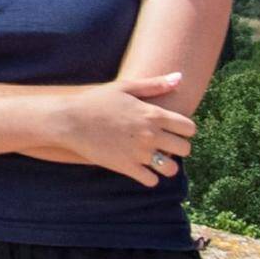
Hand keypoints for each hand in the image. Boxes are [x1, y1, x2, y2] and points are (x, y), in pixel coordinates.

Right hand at [50, 70, 197, 185]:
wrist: (70, 120)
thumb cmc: (96, 101)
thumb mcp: (125, 87)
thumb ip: (154, 84)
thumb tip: (180, 77)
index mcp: (153, 114)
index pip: (189, 128)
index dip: (185, 130)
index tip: (175, 130)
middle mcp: (150, 135)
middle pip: (185, 149)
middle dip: (179, 148)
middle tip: (166, 145)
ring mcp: (139, 153)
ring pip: (171, 169)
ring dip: (167, 166)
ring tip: (156, 160)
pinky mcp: (126, 167)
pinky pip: (151, 181)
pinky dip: (149, 177)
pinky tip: (141, 169)